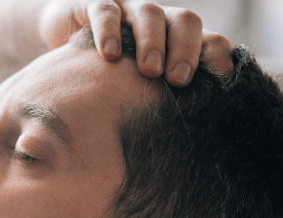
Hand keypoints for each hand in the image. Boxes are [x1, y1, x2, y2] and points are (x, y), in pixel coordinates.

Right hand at [39, 0, 234, 86]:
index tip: (220, 87)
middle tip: (179, 80)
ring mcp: (127, 11)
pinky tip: (109, 55)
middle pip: (186, 21)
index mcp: (177, 41)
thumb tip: (186, 141)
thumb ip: (159, 105)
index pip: (211, 41)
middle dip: (186, 50)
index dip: (218, 58)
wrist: (62, 51)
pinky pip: (106, 11)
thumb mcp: (136, 93)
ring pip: (150, 14)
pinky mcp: (95, 6)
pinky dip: (109, 31)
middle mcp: (158, 22)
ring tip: (149, 70)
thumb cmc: (106, 80)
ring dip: (152, 41)